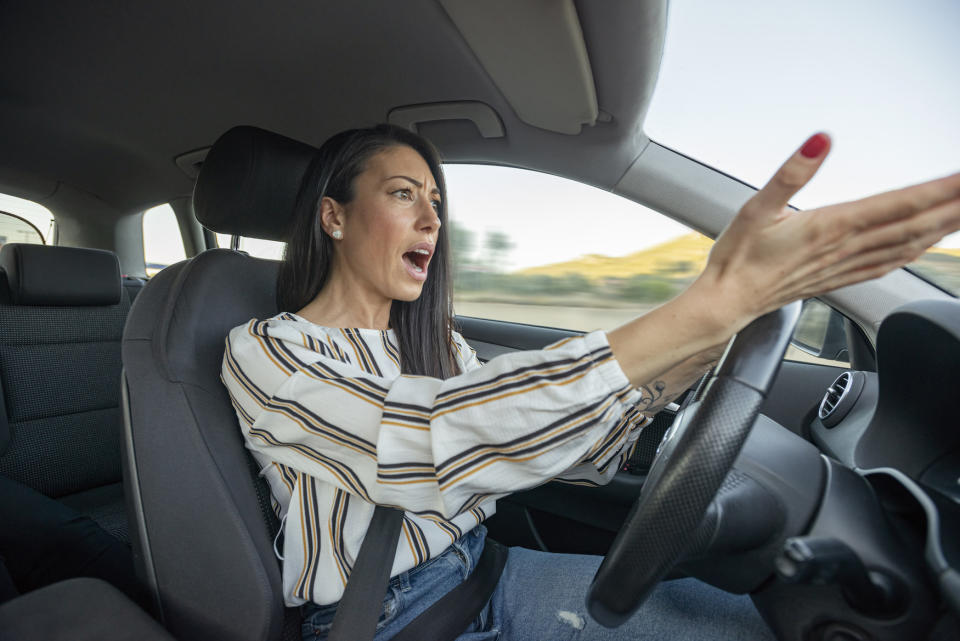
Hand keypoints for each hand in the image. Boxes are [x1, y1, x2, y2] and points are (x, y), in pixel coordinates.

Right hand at [702, 133, 959, 324]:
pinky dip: (917, 251)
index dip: (940, 188)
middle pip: (915, 224)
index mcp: (832, 227)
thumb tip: (820, 141)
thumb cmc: (737, 259)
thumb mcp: (754, 208)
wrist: (726, 303)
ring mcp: (845, 265)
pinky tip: (927, 244)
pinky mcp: (838, 277)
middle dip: (954, 205)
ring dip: (943, 227)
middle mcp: (846, 248)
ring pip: (909, 244)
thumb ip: (791, 174)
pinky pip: (889, 263)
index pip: (899, 204)